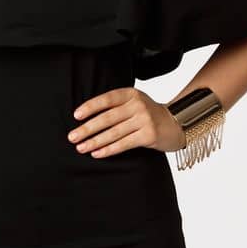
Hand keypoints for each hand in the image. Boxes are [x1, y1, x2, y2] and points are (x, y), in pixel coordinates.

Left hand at [69, 87, 186, 158]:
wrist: (175, 123)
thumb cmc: (148, 114)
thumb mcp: (134, 103)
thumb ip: (115, 106)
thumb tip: (85, 119)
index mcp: (131, 94)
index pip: (107, 99)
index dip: (90, 107)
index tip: (76, 116)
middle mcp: (138, 105)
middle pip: (108, 118)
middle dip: (87, 129)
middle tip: (72, 137)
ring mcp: (145, 120)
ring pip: (114, 133)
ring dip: (95, 141)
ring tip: (81, 147)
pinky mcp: (149, 135)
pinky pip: (123, 144)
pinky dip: (108, 149)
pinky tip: (97, 153)